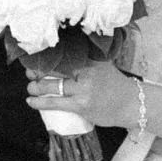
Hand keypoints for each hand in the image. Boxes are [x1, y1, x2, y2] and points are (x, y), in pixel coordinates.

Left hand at [24, 58, 140, 127]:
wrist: (132, 104)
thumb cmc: (115, 86)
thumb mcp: (103, 65)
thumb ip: (87, 59)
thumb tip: (63, 56)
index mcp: (90, 58)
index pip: (62, 55)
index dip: (45, 57)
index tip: (34, 57)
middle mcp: (86, 70)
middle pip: (54, 69)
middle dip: (37, 71)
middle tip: (29, 73)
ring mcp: (84, 88)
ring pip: (52, 86)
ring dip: (36, 87)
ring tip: (30, 88)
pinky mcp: (82, 105)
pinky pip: (55, 103)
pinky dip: (40, 103)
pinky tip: (31, 101)